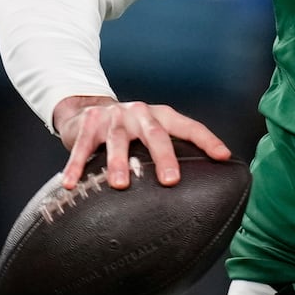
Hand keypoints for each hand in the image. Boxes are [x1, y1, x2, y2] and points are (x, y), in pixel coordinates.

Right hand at [51, 94, 230, 190]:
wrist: (87, 109)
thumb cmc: (130, 130)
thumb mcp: (151, 132)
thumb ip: (169, 151)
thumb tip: (200, 185)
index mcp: (161, 116)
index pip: (190, 126)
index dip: (207, 140)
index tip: (223, 156)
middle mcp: (140, 113)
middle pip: (155, 134)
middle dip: (164, 157)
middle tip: (170, 180)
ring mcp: (113, 118)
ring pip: (118, 140)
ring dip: (118, 162)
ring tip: (120, 184)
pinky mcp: (88, 125)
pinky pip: (82, 148)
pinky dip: (76, 166)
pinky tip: (71, 184)